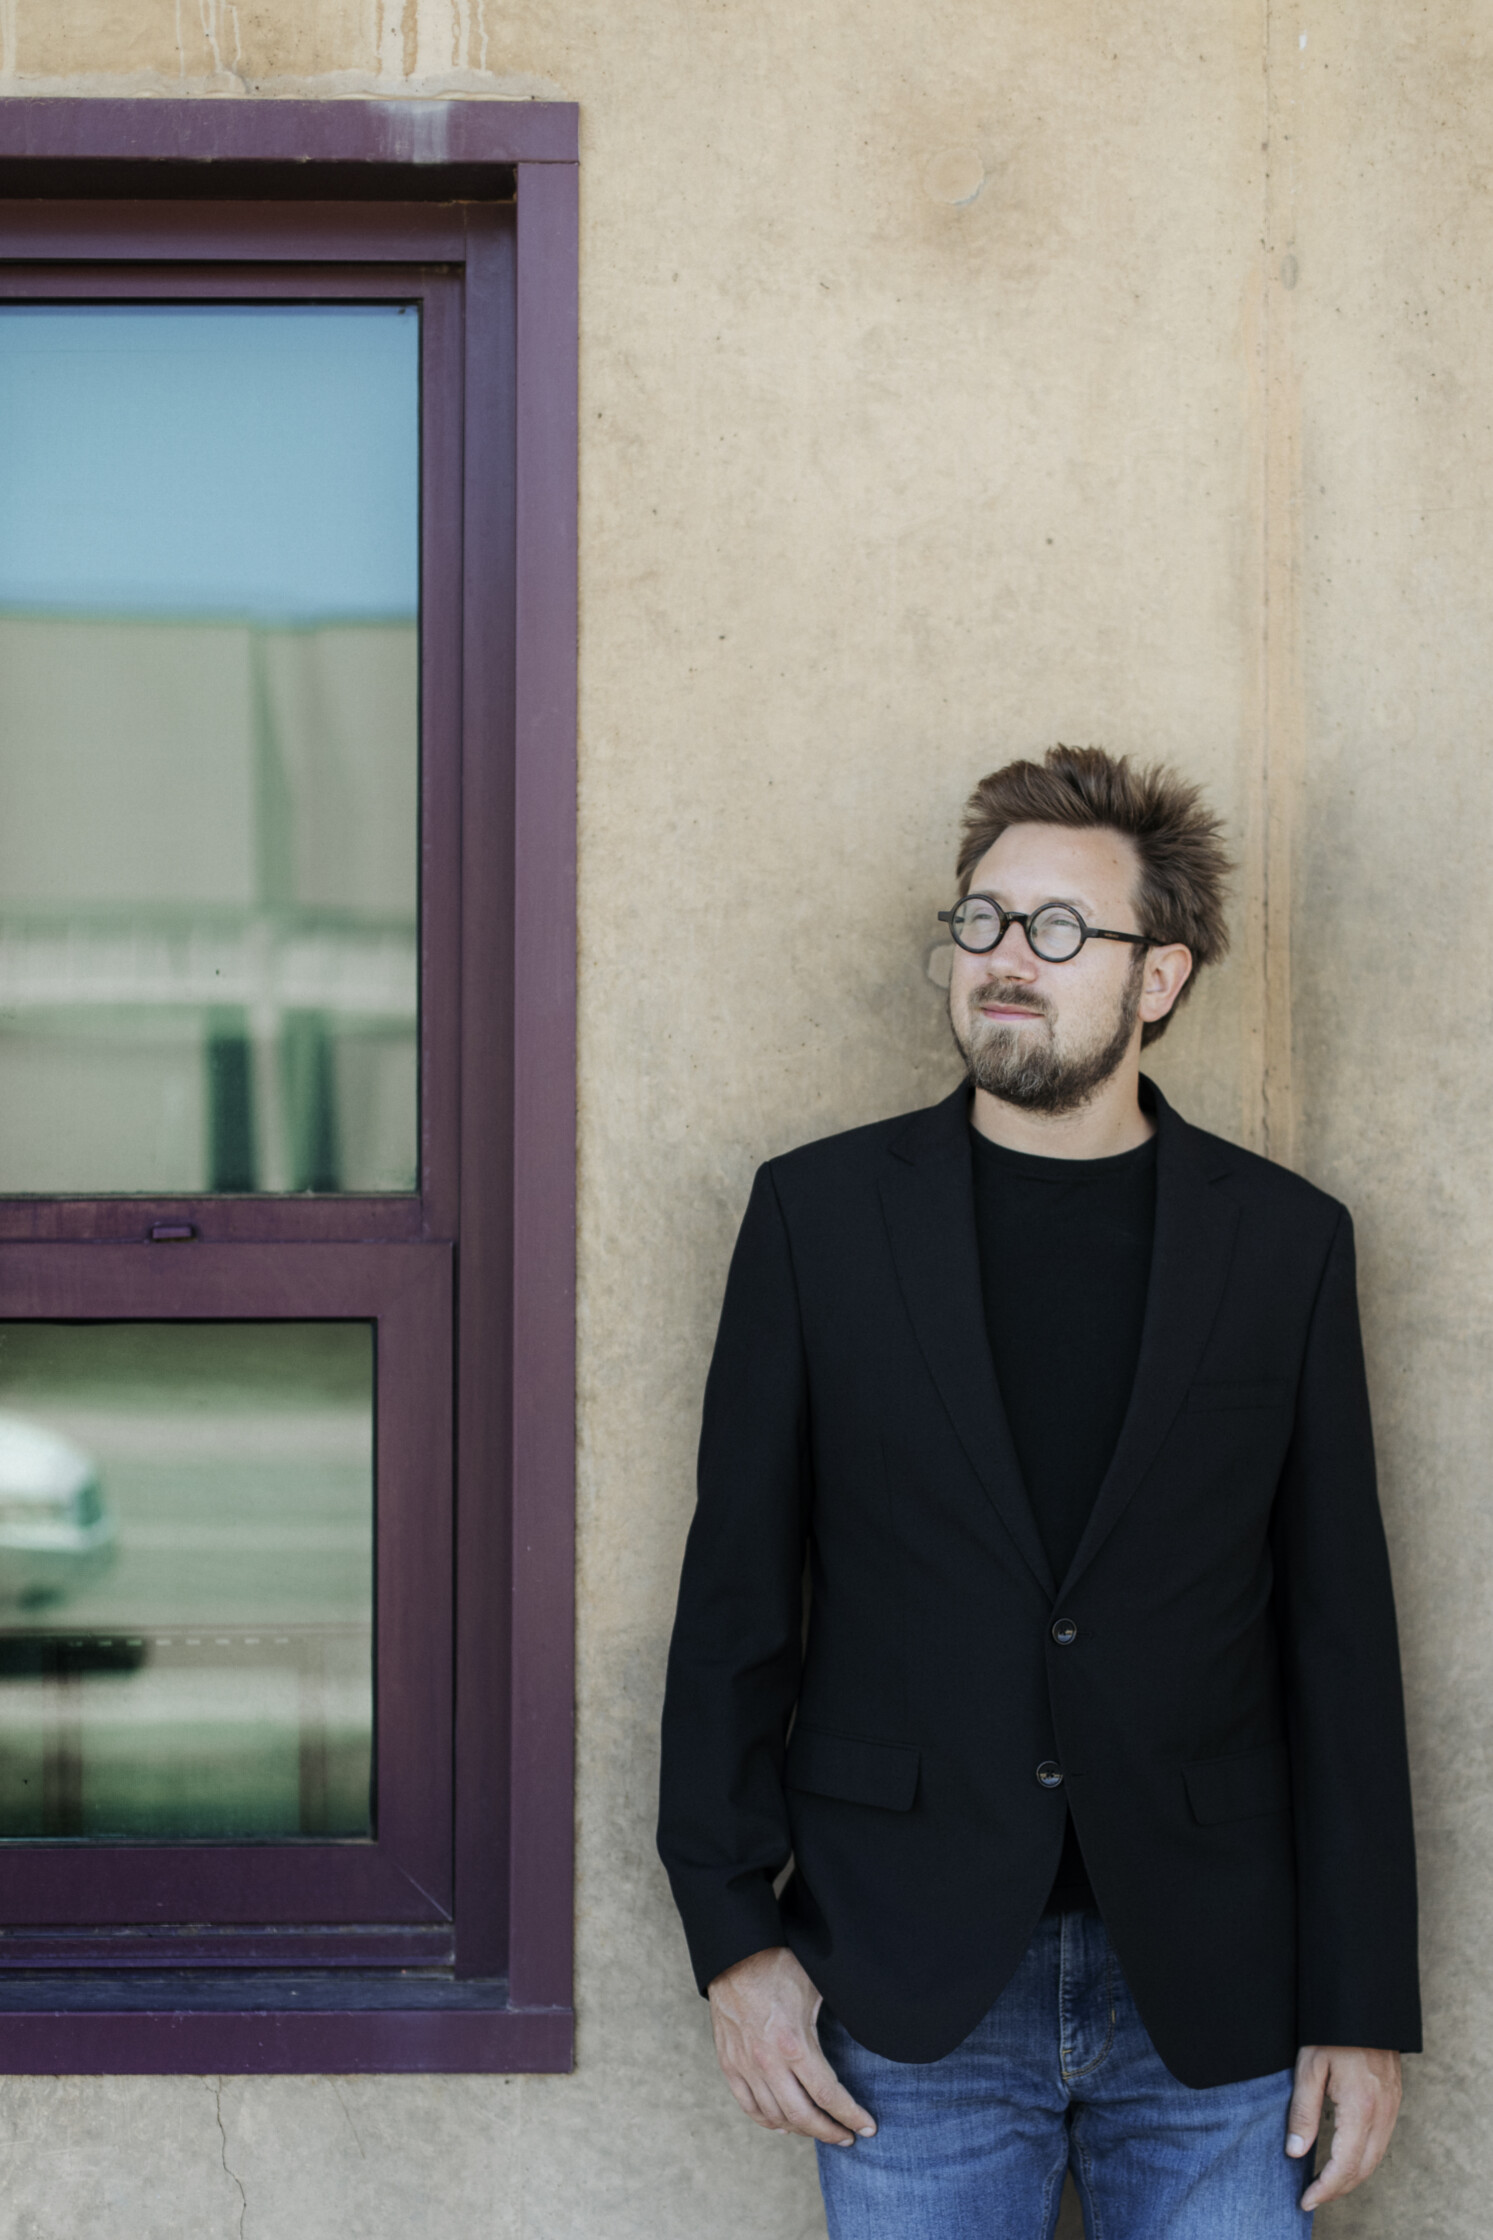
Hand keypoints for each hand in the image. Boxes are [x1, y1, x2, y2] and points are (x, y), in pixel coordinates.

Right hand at [707, 1945, 877, 2145]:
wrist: (734, 1955)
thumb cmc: (778, 1966)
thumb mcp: (816, 1988)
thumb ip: (838, 2014)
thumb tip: (869, 2023)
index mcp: (794, 2044)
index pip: (828, 2096)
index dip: (851, 2116)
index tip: (868, 2127)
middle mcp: (768, 2062)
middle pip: (803, 2116)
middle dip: (830, 2132)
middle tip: (847, 2137)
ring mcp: (746, 2066)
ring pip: (776, 2117)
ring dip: (802, 2129)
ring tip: (820, 2129)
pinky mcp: (729, 2064)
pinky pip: (749, 2107)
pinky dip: (768, 2122)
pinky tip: (784, 2125)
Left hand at [1287, 2045, 1401, 2208]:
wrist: (1362, 2000)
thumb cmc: (1330, 2029)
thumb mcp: (1309, 2067)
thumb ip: (1303, 2112)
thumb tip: (1295, 2153)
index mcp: (1361, 2107)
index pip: (1345, 2165)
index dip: (1326, 2188)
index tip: (1306, 2200)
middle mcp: (1382, 2112)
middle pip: (1364, 2168)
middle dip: (1338, 2188)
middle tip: (1312, 2196)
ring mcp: (1392, 2106)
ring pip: (1376, 2157)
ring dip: (1352, 2176)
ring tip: (1325, 2183)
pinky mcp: (1393, 2098)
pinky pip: (1382, 2140)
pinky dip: (1364, 2158)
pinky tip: (1344, 2157)